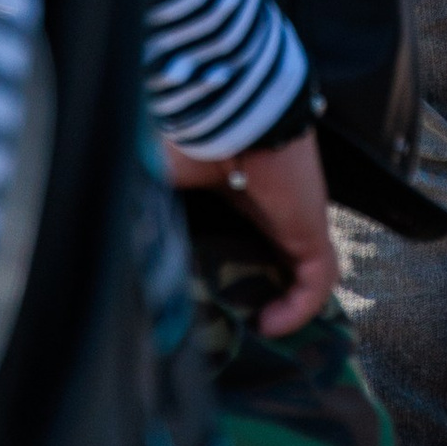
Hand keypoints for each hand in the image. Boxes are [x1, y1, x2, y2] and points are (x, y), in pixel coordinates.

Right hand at [163, 128, 333, 333]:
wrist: (224, 110)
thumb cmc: (186, 138)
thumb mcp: (154, 188)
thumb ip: (149, 228)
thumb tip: (128, 273)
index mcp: (226, 195)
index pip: (233, 240)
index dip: (222, 274)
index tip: (200, 305)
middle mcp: (262, 209)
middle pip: (270, 260)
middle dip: (256, 297)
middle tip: (230, 330)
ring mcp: (291, 220)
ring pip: (300, 275)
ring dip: (283, 309)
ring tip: (253, 335)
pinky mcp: (309, 229)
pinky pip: (318, 279)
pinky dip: (299, 309)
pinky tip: (269, 327)